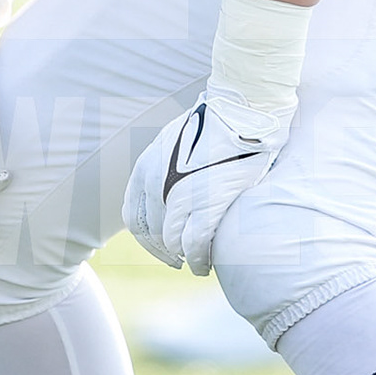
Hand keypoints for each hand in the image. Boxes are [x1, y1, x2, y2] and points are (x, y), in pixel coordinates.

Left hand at [124, 93, 291, 275]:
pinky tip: (204, 265)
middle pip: (151, 233)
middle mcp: (156, 183)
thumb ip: (166, 166)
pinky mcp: (206, 204)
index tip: (160, 247)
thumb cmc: (216, 122)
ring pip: (172, 242)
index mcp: (146, 167)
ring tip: (195, 264)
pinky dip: (197, 260)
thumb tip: (170, 188)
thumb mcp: (175, 140)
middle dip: (163, 251)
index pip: (133, 216)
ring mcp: (180, 195)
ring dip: (182, 257)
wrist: (241, 109)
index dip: (146, 238)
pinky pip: (194, 244)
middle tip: (178, 260)